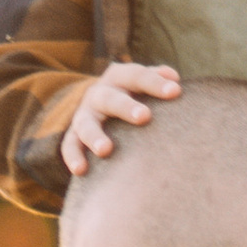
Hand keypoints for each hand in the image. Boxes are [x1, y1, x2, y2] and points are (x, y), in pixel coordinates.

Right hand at [61, 59, 180, 175]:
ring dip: (95, 136)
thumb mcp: (142, 82)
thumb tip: (174, 79)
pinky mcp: (74, 134)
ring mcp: (84, 114)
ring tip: (106, 150)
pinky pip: (70, 145)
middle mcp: (99, 93)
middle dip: (126, 107)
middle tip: (144, 117)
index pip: (136, 76)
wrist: (99, 103)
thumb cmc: (133, 94)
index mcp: (119, 77)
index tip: (176, 91)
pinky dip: (73, 156)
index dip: (155, 82)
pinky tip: (81, 171)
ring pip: (86, 123)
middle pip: (110, 98)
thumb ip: (157, 78)